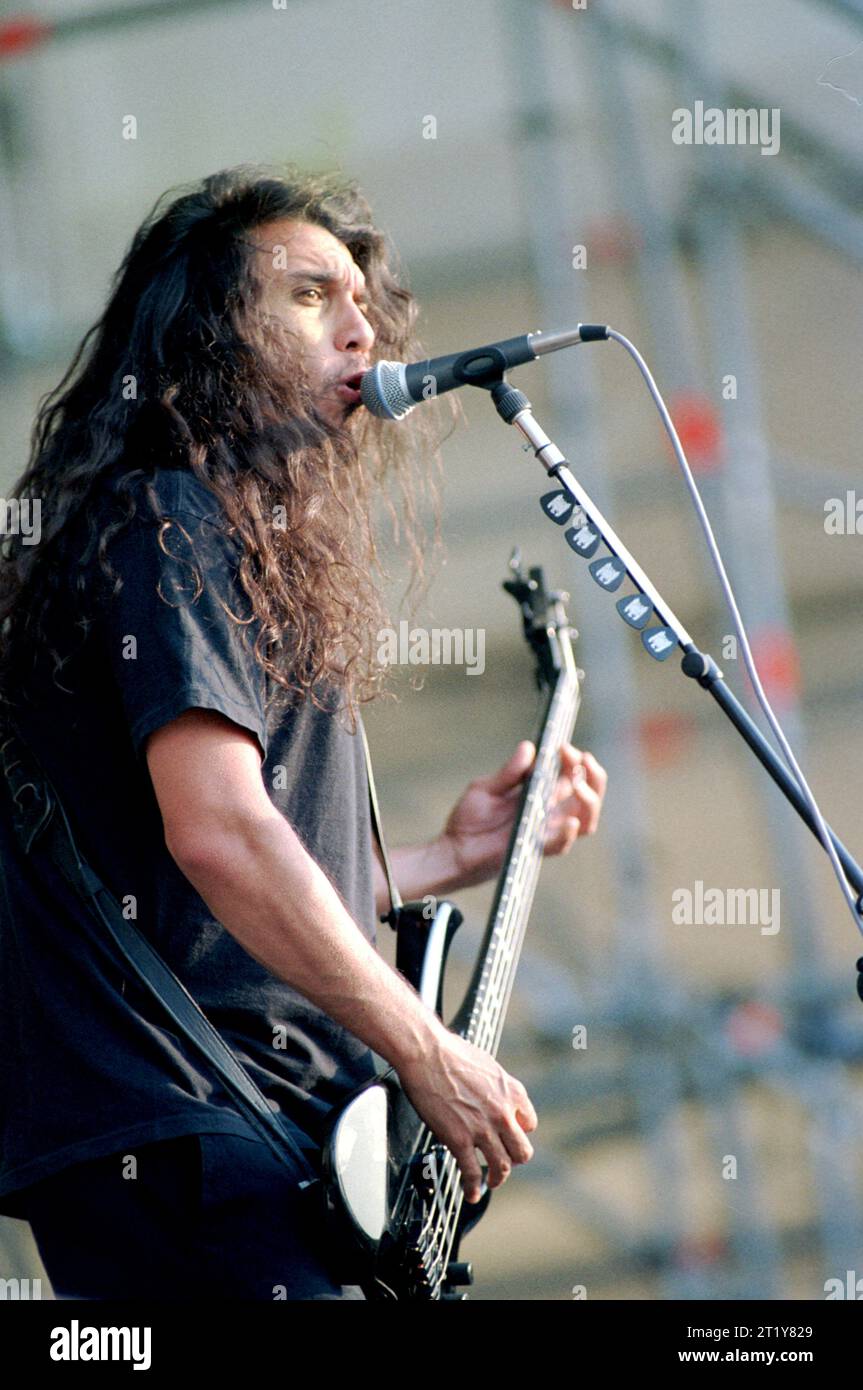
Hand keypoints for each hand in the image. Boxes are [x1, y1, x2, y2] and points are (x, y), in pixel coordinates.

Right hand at [396, 1026, 536, 1203]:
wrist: (426, 1053)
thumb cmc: (450, 1053)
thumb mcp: (487, 1066)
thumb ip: (496, 1087)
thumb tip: (492, 1096)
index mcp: (512, 1092)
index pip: (530, 1124)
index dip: (519, 1132)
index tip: (510, 1137)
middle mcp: (503, 1113)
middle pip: (522, 1151)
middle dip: (514, 1159)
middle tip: (505, 1162)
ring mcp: (482, 1129)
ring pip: (503, 1166)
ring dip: (498, 1178)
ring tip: (492, 1182)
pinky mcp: (459, 1140)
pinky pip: (472, 1172)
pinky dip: (473, 1187)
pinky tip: (471, 1193)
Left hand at [439, 741, 607, 889]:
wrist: (453, 849)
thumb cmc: (469, 819)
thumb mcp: (486, 788)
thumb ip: (509, 771)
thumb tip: (529, 747)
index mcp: (541, 793)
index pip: (571, 775)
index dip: (574, 760)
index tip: (564, 747)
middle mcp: (549, 812)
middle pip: (588, 795)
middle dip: (592, 776)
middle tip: (581, 760)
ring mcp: (545, 831)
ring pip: (585, 819)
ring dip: (589, 800)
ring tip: (577, 785)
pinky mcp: (534, 849)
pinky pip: (560, 844)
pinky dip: (568, 834)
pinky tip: (570, 822)